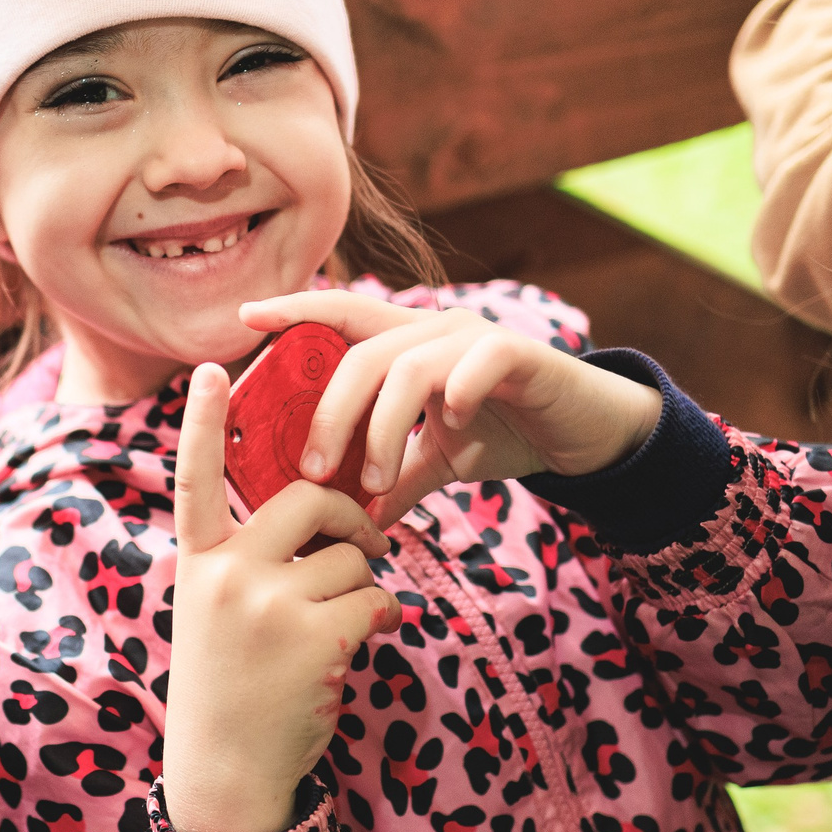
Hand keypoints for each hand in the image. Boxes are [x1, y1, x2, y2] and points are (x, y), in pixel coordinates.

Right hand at [163, 363, 401, 831]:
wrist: (227, 773)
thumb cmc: (230, 688)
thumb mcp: (217, 615)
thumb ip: (249, 563)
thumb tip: (327, 516)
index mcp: (197, 564)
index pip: (194, 478)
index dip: (200, 421)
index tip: (209, 367)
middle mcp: (226, 575)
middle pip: (309, 500)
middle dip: (353, 516)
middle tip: (371, 541)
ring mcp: (267, 605)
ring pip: (354, 555)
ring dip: (366, 584)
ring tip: (344, 625)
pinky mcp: (313, 637)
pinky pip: (376, 598)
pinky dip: (380, 619)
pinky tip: (359, 647)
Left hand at [239, 291, 663, 528]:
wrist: (586, 435)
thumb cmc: (505, 435)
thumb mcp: (437, 463)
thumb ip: (391, 480)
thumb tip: (348, 522)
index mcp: (407, 343)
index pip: (340, 314)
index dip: (294, 310)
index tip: (246, 318)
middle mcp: (435, 329)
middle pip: (360, 354)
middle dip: (328, 416)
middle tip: (310, 471)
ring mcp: (476, 337)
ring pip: (408, 366)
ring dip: (381, 428)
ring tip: (371, 480)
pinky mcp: (520, 353)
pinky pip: (476, 361)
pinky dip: (455, 392)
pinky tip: (448, 426)